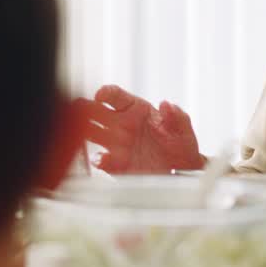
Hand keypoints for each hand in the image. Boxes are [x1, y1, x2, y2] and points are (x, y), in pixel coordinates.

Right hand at [75, 85, 202, 172]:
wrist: (183, 173)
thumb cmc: (182, 147)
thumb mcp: (184, 130)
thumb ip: (177, 116)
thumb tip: (166, 104)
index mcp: (137, 110)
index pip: (116, 96)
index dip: (106, 93)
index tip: (100, 96)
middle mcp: (122, 125)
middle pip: (96, 112)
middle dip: (86, 111)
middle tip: (81, 115)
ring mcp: (117, 144)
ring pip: (92, 133)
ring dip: (86, 134)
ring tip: (83, 136)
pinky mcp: (116, 163)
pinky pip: (101, 160)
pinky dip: (98, 159)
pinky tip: (102, 159)